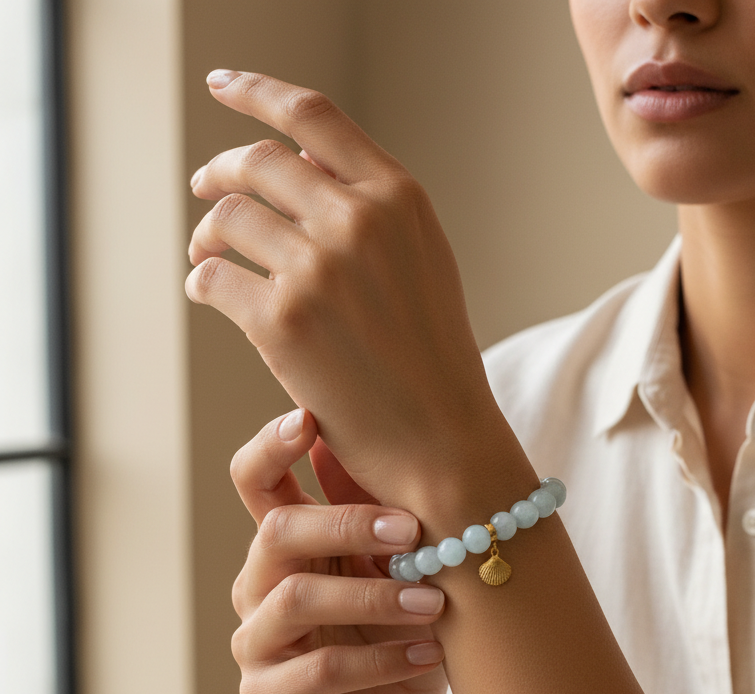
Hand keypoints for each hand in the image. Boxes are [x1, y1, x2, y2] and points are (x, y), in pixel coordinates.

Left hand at [186, 71, 514, 507]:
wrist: (443, 440)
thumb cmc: (432, 358)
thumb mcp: (421, 263)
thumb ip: (371, 207)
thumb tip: (299, 158)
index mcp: (399, 200)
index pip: (313, 117)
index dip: (256, 92)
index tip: (221, 83)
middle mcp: (359, 222)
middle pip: (258, 162)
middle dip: (218, 172)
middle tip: (205, 190)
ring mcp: (320, 270)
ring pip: (227, 218)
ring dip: (206, 235)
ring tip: (206, 256)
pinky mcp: (282, 322)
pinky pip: (212, 277)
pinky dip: (201, 281)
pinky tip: (208, 292)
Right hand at [230, 407, 449, 693]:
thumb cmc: (403, 633)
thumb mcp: (400, 567)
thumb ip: (380, 510)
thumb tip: (371, 433)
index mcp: (288, 543)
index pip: (256, 482)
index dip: (272, 447)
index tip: (309, 420)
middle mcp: (260, 586)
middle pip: (278, 532)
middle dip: (347, 523)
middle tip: (412, 529)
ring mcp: (258, 645)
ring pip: (297, 600)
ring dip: (374, 597)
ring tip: (434, 604)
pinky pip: (320, 672)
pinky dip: (382, 661)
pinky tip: (430, 654)